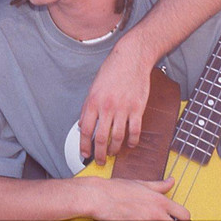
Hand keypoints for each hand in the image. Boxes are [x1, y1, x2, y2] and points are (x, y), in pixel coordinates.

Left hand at [79, 41, 148, 164]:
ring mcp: (123, 109)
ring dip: (115, 149)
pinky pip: (135, 131)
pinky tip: (130, 144)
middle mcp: (107, 107)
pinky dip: (132, 141)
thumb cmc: (111, 72)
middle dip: (99, 154)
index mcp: (93, 102)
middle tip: (100, 161)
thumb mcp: (93, 88)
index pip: (85, 129)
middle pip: (101, 138)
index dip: (84, 145)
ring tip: (113, 153)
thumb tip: (83, 125)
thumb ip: (88, 108)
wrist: (130, 59)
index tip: (85, 153)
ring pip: (118, 137)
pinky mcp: (137, 109)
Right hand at [82, 176, 189, 220]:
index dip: (183, 218)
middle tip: (165, 220)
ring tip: (149, 218)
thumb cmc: (114, 190)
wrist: (97, 197)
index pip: (184, 214)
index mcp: (159, 201)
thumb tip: (171, 181)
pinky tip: (138, 220)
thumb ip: (158, 185)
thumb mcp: (139, 184)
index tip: (178, 218)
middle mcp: (157, 213)